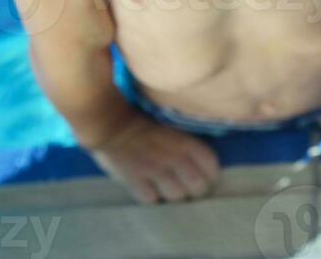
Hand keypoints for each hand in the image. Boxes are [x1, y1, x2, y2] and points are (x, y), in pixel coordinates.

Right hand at [87, 112, 220, 204]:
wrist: (109, 122)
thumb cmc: (140, 120)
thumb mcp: (169, 126)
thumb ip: (185, 143)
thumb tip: (200, 160)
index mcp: (183, 141)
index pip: (211, 165)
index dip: (210, 173)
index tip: (205, 173)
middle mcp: (173, 158)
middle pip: (198, 187)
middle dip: (195, 188)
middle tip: (186, 183)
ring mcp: (155, 172)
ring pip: (177, 196)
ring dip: (173, 192)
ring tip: (166, 185)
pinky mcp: (136, 182)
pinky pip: (152, 200)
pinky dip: (152, 196)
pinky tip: (148, 186)